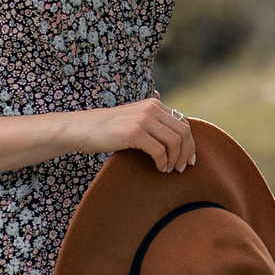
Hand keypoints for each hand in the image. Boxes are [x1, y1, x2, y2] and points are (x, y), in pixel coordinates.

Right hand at [73, 97, 198, 172]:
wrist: (84, 128)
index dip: (190, 143)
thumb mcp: (134, 117)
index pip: (183, 124)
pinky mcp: (135, 133)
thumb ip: (153, 119)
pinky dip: (163, 163)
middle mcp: (152, 108)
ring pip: (174, 142)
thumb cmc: (109, 128)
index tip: (189, 160)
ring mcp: (143, 119)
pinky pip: (159, 151)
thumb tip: (176, 127)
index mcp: (154, 104)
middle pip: (183, 133)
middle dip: (186, 153)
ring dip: (175, 159)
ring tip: (169, 170)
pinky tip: (159, 169)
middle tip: (181, 168)